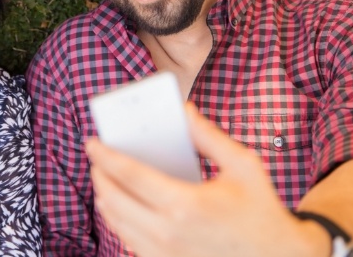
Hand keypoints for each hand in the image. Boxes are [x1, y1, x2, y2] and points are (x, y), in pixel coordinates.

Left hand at [85, 103, 329, 256]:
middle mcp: (169, 233)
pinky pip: (129, 242)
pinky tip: (121, 204)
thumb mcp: (243, 166)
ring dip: (105, 197)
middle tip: (96, 158)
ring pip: (116, 223)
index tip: (91, 142)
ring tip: (105, 177)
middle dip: (99, 175)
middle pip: (114, 200)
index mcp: (186, 204)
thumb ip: (208, 136)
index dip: (105, 156)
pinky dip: (118, 220)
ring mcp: (165, 255)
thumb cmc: (261, 210)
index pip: (129, 175)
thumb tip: (183, 111)